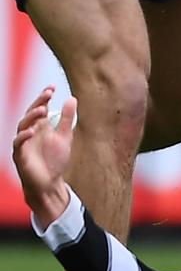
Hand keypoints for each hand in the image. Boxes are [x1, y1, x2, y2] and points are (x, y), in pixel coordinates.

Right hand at [12, 87, 75, 226]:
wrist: (50, 183)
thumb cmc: (55, 160)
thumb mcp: (64, 136)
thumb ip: (66, 119)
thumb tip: (72, 98)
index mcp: (40, 127)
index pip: (40, 108)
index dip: (44, 97)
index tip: (52, 87)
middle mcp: (30, 132)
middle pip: (30, 114)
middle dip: (37, 103)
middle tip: (47, 94)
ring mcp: (24, 143)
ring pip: (22, 126)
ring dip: (31, 117)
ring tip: (41, 110)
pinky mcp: (20, 155)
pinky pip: (18, 144)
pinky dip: (23, 137)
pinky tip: (31, 131)